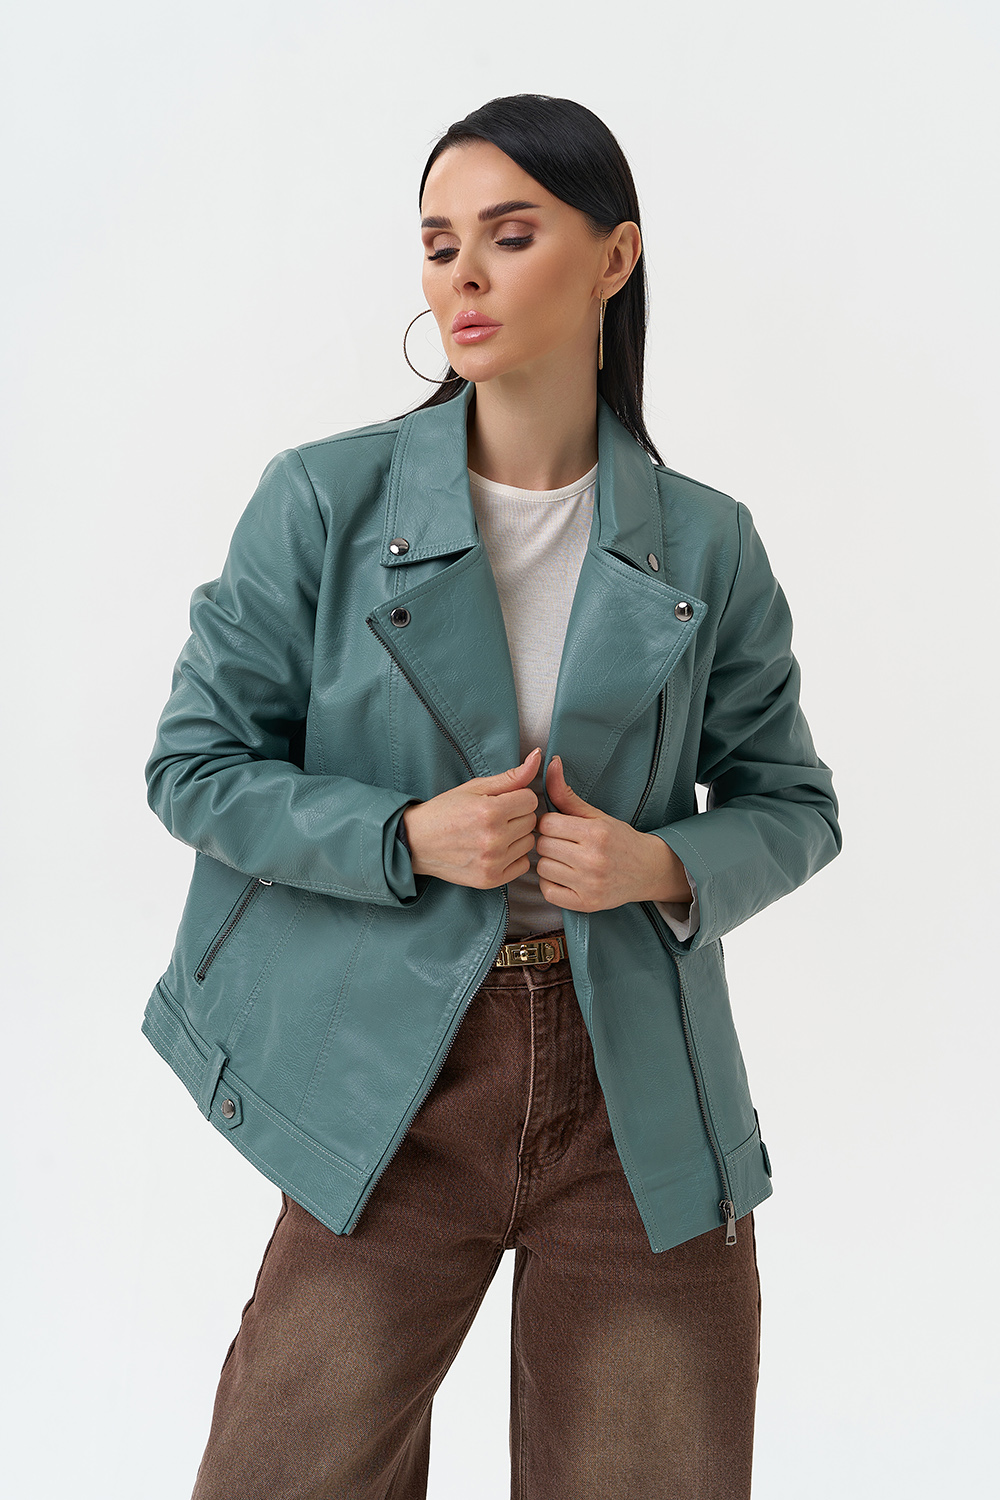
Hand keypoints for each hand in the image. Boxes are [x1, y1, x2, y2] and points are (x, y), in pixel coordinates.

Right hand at [401, 748, 539, 889]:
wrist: (417, 842)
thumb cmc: (445, 811)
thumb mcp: (475, 787)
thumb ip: (511, 776)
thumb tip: (537, 756)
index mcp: (490, 811)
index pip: (531, 800)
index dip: (517, 798)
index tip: (501, 801)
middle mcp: (493, 839)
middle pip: (531, 821)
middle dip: (517, 816)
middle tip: (494, 818)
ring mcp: (493, 862)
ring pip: (529, 843)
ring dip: (517, 837)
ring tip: (493, 834)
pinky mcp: (491, 879)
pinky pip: (523, 865)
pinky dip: (513, 857)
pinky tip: (495, 850)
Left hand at [535, 755, 692, 912]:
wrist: (648, 871)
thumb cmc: (620, 839)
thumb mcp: (596, 814)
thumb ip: (567, 794)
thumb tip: (550, 763)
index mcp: (596, 833)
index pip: (547, 824)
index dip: (550, 823)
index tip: (560, 827)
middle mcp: (593, 860)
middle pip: (543, 845)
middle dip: (549, 842)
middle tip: (564, 843)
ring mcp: (589, 884)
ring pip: (542, 868)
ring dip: (549, 863)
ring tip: (565, 860)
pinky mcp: (585, 904)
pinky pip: (547, 891)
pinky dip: (551, 883)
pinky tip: (565, 876)